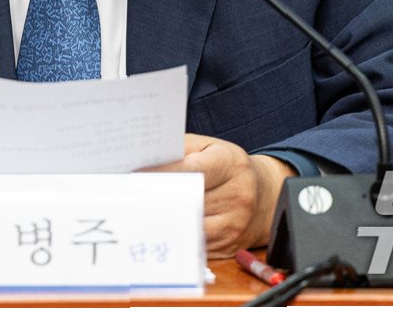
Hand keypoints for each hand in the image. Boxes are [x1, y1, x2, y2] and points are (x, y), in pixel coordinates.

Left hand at [144, 133, 295, 257]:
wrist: (264, 195)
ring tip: (137, 213)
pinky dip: (174, 237)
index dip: (162, 173)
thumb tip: (147, 158)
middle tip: (128, 197)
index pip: (192, 170)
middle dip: (157, 199)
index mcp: (230, 164)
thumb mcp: (210, 146)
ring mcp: (234, 224)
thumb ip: (181, 148)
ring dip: (162, 221)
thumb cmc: (228, 166)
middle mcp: (237, 195)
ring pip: (188, 226)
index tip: (134, 175)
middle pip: (188, 201)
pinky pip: (193, 245)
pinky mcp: (228, 246)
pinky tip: (157, 229)